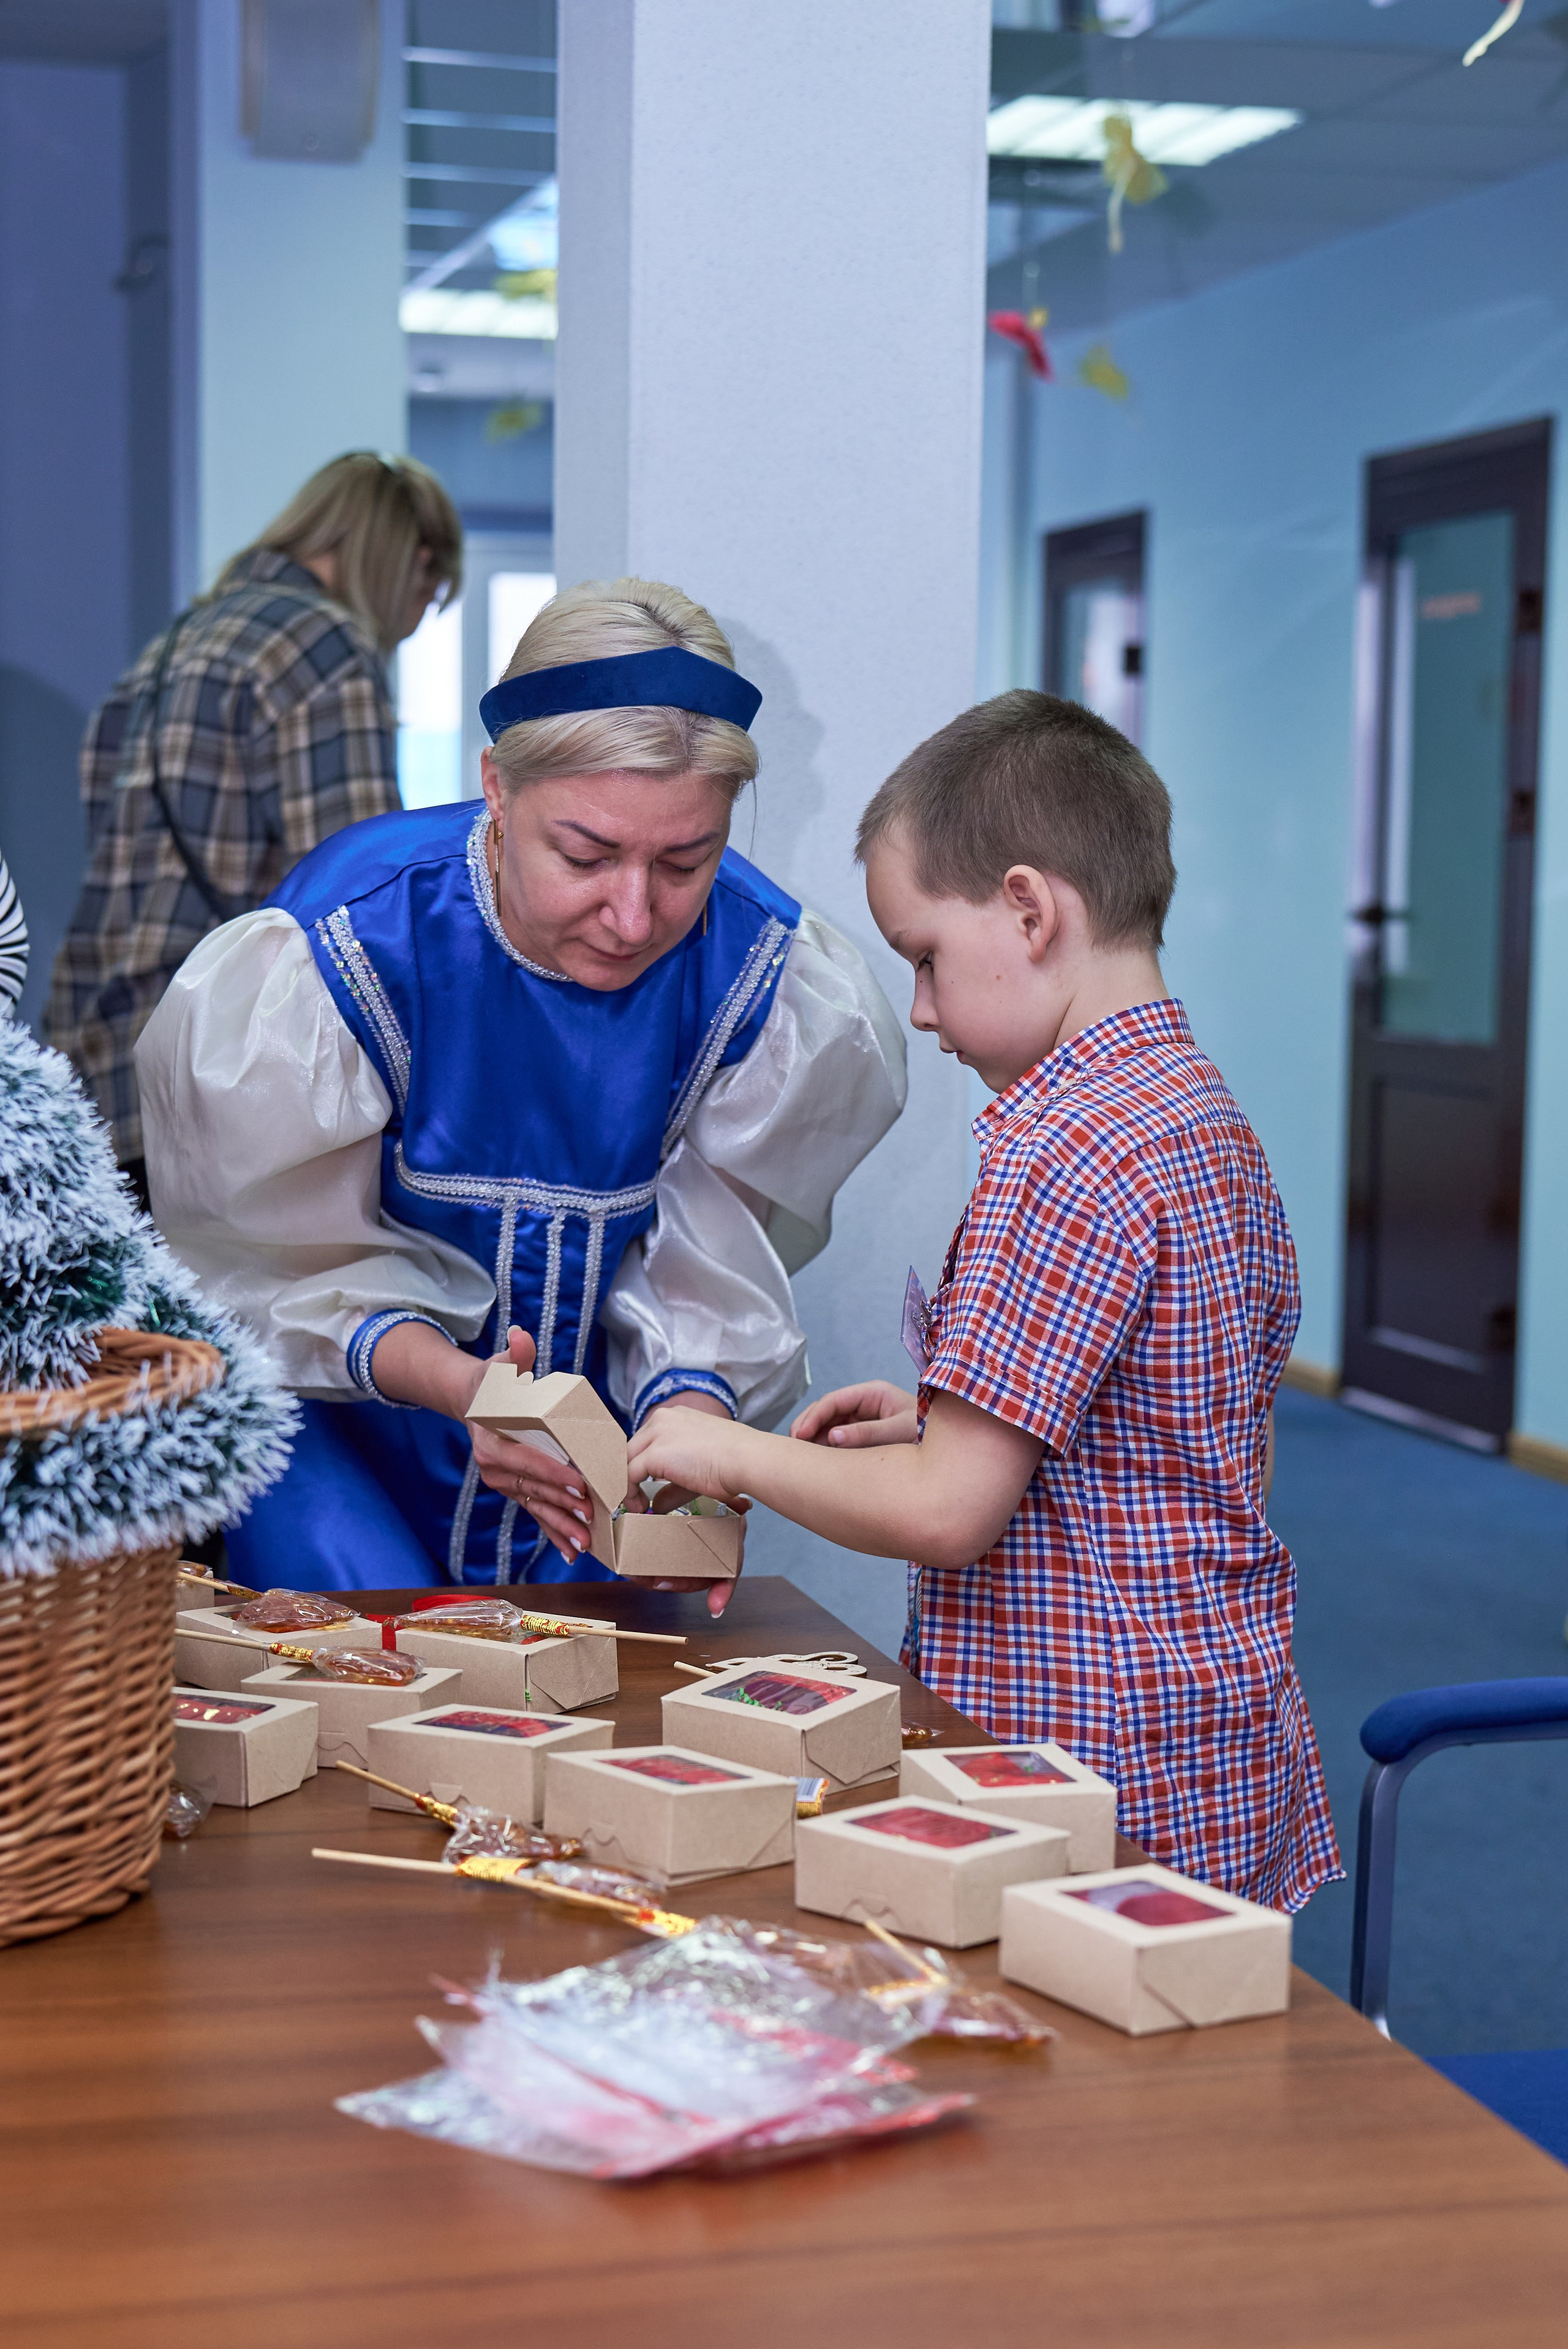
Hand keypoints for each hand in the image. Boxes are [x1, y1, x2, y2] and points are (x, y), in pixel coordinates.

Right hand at [465, 1327, 598, 1559]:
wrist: (475, 1403)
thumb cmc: (492, 1382)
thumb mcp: (500, 1366)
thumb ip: (513, 1355)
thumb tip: (520, 1337)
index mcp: (491, 1443)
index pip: (525, 1461)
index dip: (552, 1474)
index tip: (578, 1485)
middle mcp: (495, 1469)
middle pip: (534, 1491)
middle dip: (563, 1506)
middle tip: (593, 1517)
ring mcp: (505, 1484)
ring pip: (536, 1508)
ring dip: (560, 1527)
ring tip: (585, 1543)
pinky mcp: (516, 1490)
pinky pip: (536, 1513)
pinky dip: (553, 1532)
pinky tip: (570, 1552)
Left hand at [626, 1394, 748, 1618]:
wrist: (747, 1459)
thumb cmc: (734, 1464)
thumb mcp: (697, 1472)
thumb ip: (673, 1486)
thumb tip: (656, 1505)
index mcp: (676, 1416)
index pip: (646, 1439)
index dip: (640, 1464)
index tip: (641, 1486)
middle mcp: (663, 1418)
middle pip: (631, 1447)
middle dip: (628, 1473)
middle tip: (632, 1498)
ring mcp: (657, 1433)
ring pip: (625, 1460)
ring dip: (624, 1484)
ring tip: (633, 1506)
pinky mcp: (655, 1453)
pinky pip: (628, 1474)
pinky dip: (626, 1492)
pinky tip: (635, 1508)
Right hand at [790, 1379, 918, 1449]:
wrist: (949, 1450)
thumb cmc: (929, 1433)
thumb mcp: (899, 1432)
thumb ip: (867, 1434)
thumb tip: (832, 1438)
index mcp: (873, 1394)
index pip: (834, 1401)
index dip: (813, 1417)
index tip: (799, 1436)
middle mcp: (865, 1404)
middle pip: (826, 1412)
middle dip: (808, 1427)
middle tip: (793, 1447)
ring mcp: (863, 1419)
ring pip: (828, 1426)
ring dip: (813, 1439)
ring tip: (801, 1456)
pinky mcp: (863, 1436)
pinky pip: (838, 1440)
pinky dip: (825, 1449)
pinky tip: (816, 1461)